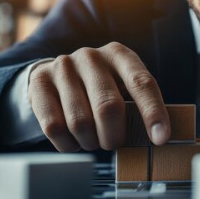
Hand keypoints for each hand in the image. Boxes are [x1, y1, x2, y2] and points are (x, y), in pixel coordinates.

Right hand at [28, 42, 170, 151]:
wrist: (56, 74)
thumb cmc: (101, 86)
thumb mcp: (123, 87)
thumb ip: (138, 106)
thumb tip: (158, 137)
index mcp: (120, 55)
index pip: (142, 83)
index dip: (153, 113)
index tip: (161, 138)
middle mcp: (91, 56)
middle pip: (109, 107)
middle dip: (115, 136)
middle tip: (114, 143)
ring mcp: (63, 67)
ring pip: (80, 122)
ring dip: (91, 142)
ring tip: (93, 140)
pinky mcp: (39, 82)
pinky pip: (54, 127)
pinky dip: (68, 144)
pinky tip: (73, 141)